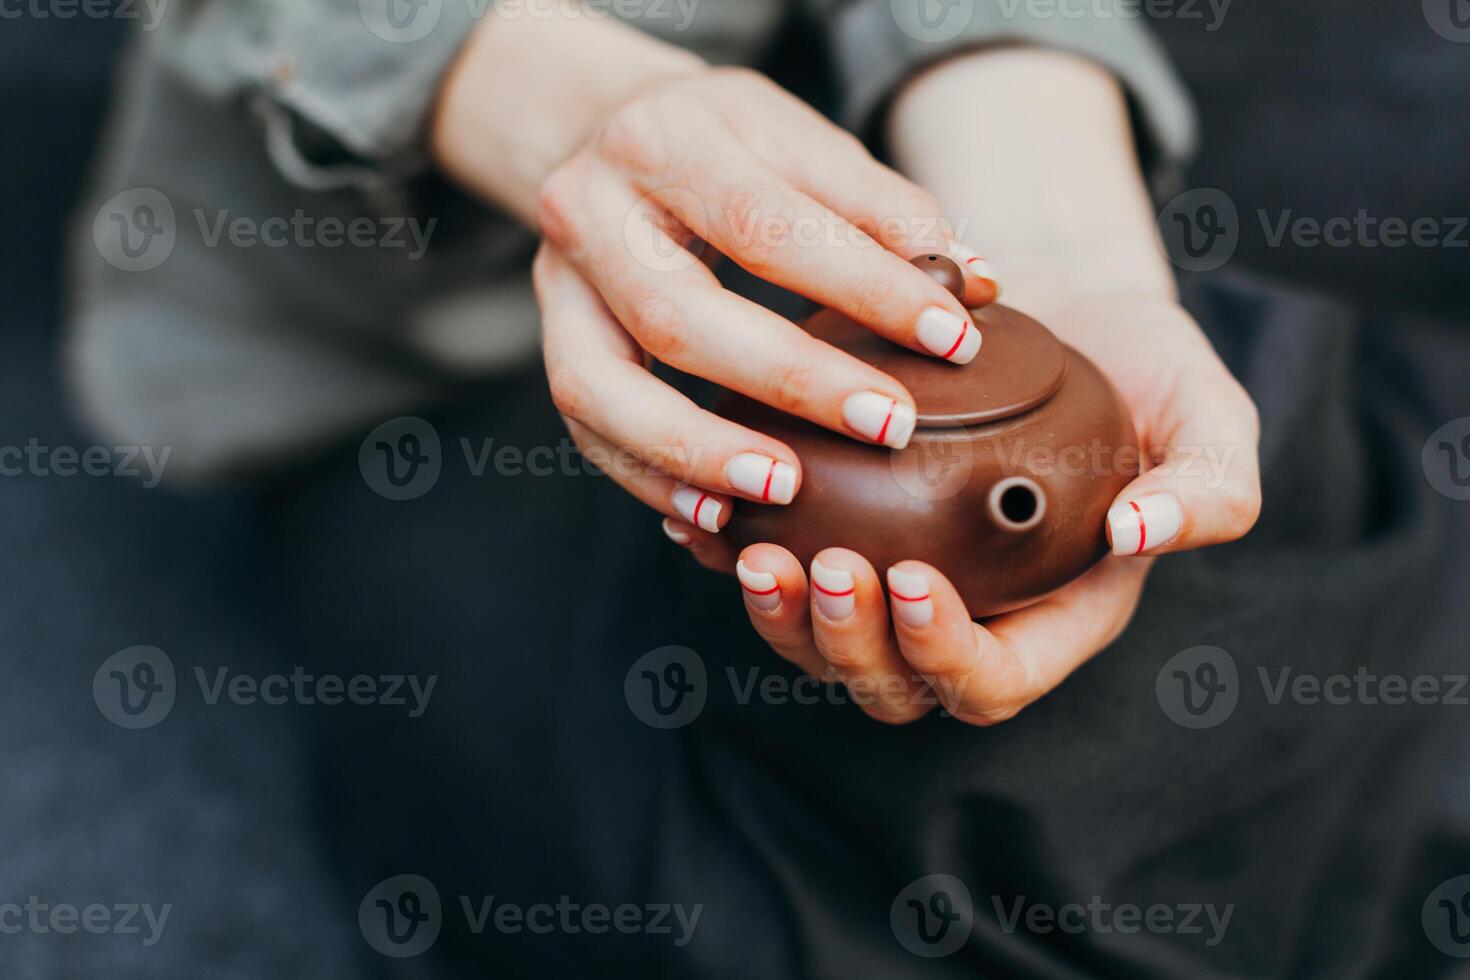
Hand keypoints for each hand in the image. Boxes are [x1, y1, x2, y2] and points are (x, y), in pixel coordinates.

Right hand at [442, 6, 996, 535]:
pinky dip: (647, 475)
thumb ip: (882, 208)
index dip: (865, 286)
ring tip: (783, 489)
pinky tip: (714, 509)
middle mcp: (589, 206)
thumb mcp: (799, 140)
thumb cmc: (722, 140)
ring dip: (694, 449)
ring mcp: (554, 280)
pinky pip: (584, 425)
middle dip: (789, 381)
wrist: (603, 127)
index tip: (954, 337)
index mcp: (664, 137)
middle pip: (676, 314)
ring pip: (600, 386)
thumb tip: (972, 283)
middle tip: (887, 427)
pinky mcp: (550, 336)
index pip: (768, 225)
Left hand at [668, 293, 1258, 725]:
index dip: (947, 656)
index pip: (994, 680)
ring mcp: (899, 581)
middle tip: (825, 565)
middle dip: (850, 644)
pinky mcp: (844, 534)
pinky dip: (731, 559)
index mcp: (1053, 614)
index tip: (917, 579)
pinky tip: (698, 520)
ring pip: (823, 645)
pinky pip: (779, 575)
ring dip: (782, 618)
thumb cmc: (1140, 367)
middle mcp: (968, 615)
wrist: (1059, 309)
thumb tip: (1140, 535)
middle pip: (894, 684)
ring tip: (750, 552)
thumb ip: (1208, 484)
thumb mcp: (1205, 412)